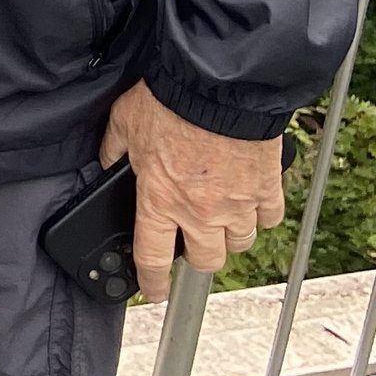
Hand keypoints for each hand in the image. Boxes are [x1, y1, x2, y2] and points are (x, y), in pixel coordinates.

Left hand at [99, 81, 286, 298]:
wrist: (219, 85)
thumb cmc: (170, 101)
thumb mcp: (124, 123)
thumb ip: (113, 151)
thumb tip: (106, 163)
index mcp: (159, 201)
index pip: (152, 258)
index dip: (151, 281)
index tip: (153, 290)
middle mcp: (199, 211)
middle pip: (205, 260)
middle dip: (197, 256)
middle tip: (191, 242)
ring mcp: (237, 203)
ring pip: (240, 243)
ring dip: (230, 236)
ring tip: (221, 220)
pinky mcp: (266, 188)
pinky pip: (269, 218)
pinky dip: (261, 215)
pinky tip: (251, 203)